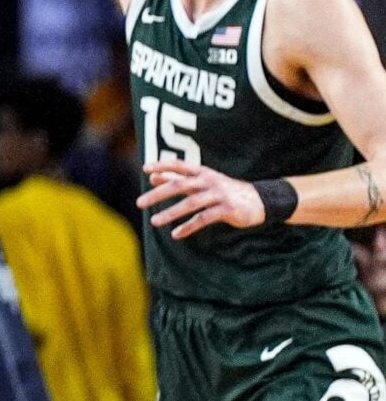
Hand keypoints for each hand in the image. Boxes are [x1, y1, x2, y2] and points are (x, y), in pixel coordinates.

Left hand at [139, 159, 265, 236]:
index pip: (180, 165)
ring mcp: (219, 194)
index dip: (163, 166)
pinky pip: (204, 218)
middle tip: (139, 203)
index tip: (145, 169)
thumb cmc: (224, 190)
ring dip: (171, 213)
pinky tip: (176, 235)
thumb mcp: (202, 182)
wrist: (261, 200)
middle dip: (158, 194)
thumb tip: (153, 177)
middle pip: (180, 185)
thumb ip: (178, 179)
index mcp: (203, 172)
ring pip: (191, 203)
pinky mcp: (227, 209)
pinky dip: (189, 226)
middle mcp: (210, 181)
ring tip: (154, 222)